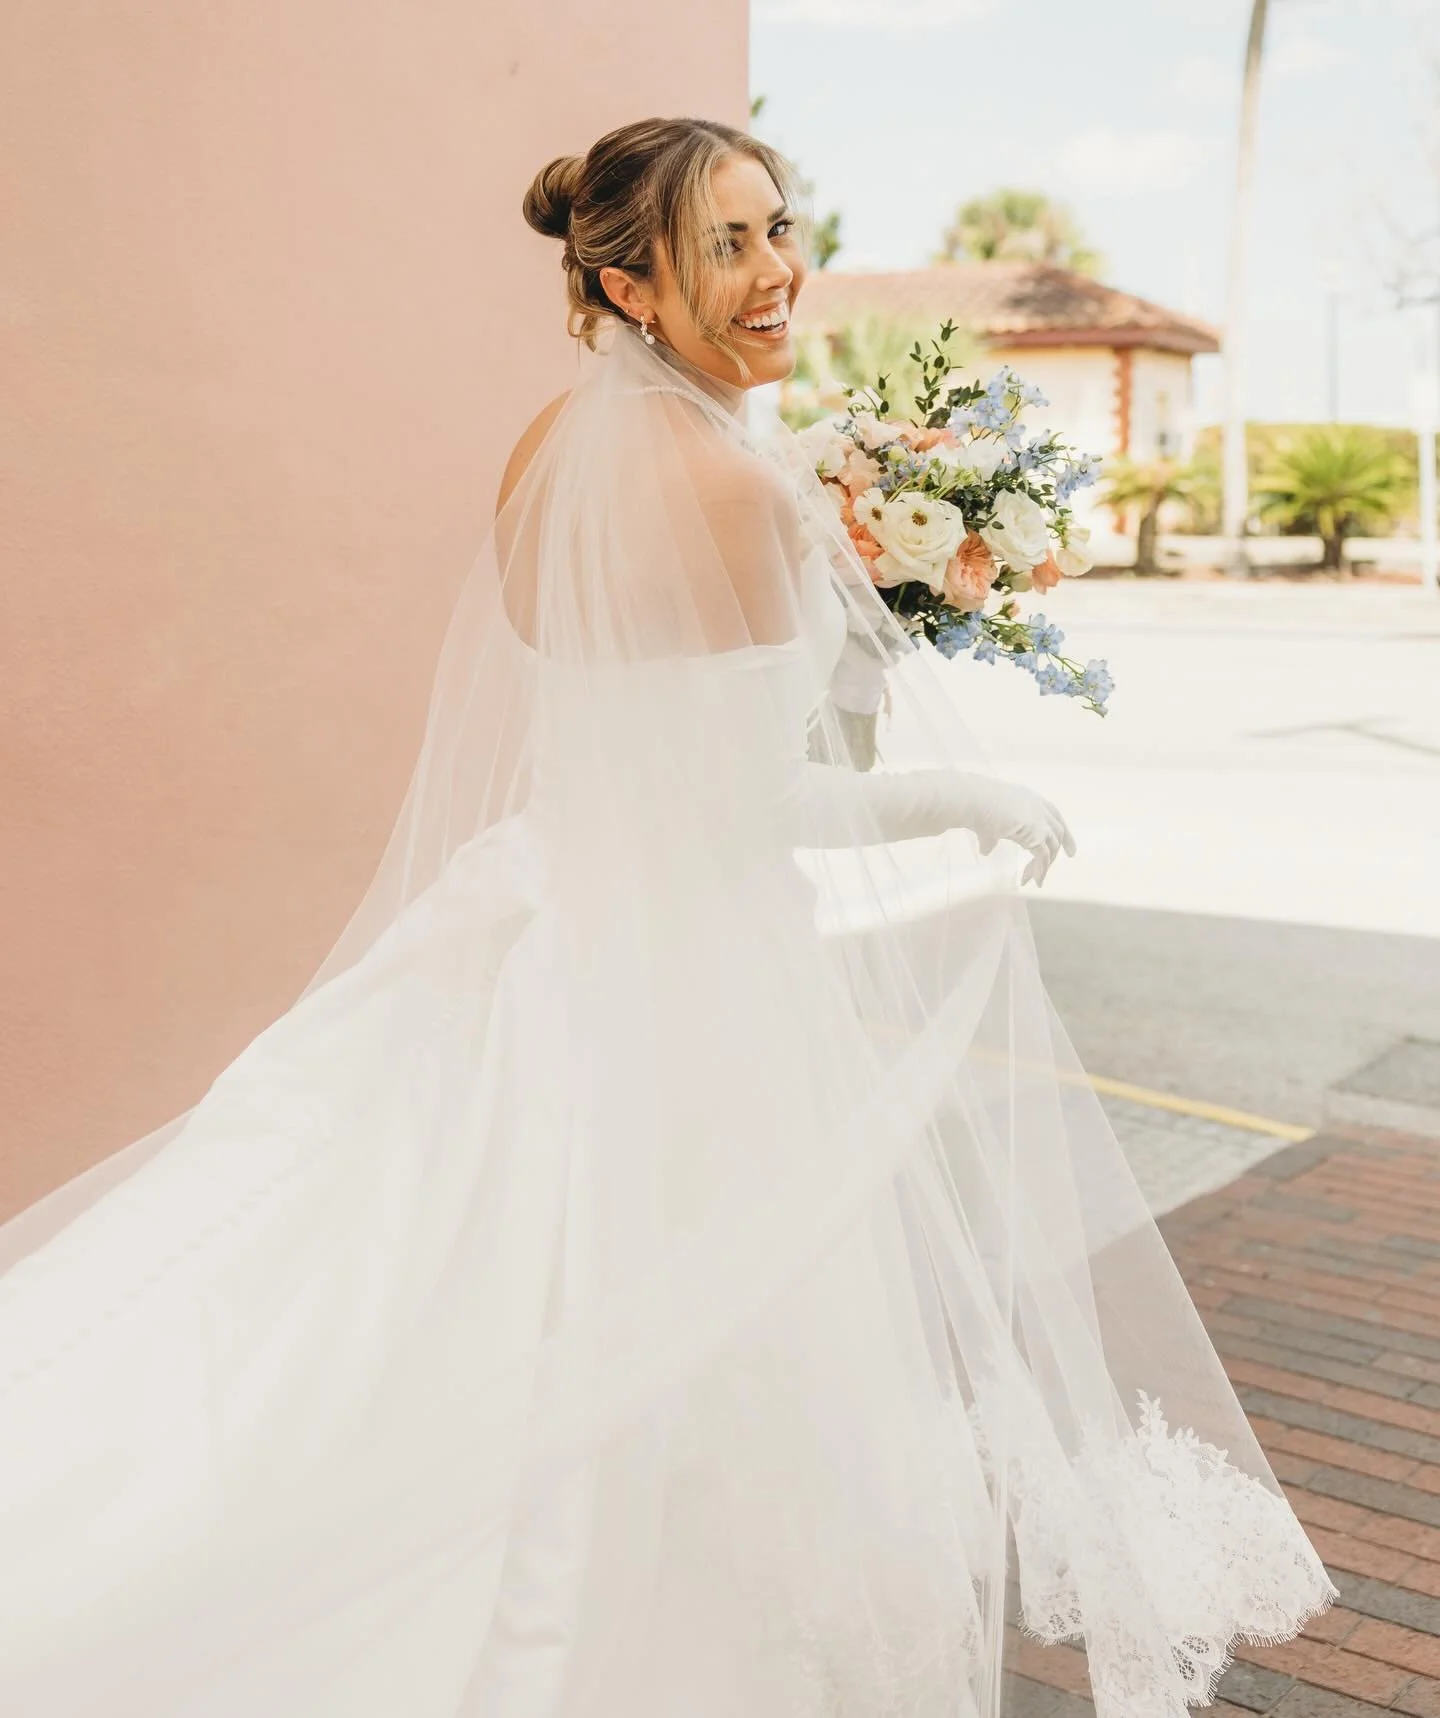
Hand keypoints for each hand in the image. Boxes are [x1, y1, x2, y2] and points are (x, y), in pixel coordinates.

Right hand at [942, 774, 1076, 885]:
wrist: (972, 800)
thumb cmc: (973, 806)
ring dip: (1045, 865)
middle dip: (1064, 844)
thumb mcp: (987, 822)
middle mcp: (1037, 807)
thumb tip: (986, 850)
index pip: (1051, 813)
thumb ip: (991, 836)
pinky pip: (1042, 855)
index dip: (1060, 827)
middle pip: (1057, 829)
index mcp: (1027, 799)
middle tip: (1070, 856)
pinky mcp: (1035, 832)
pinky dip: (1039, 870)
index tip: (1067, 842)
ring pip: (1051, 846)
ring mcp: (1038, 819)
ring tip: (1037, 881)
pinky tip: (1033, 880)